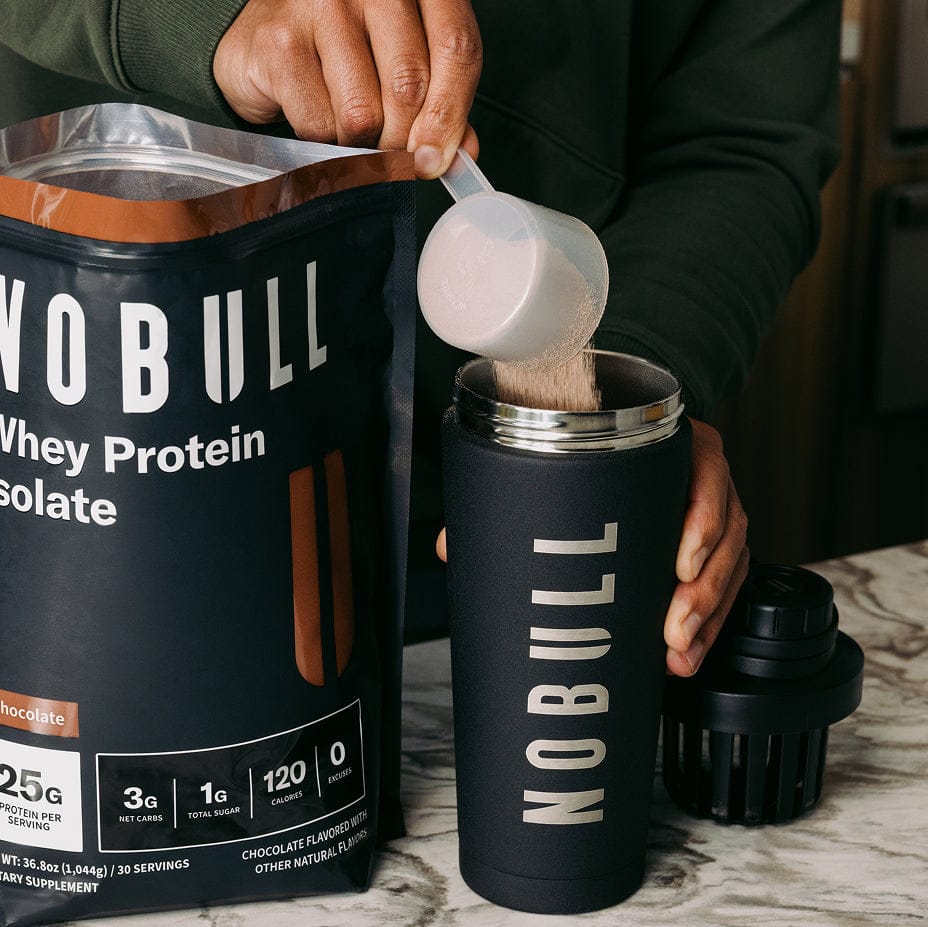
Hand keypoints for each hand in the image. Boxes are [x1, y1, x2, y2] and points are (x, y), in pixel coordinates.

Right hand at [213, 0, 481, 176]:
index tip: (437, 159)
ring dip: (360, 145)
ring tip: (350, 133)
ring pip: (363, 114)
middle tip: (391, 156)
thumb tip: (459, 153)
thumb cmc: (343, 49)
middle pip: (410, 87)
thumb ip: (440, 102)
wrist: (264, 36)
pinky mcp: (281, 42)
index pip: (456, 48)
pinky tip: (318, 121)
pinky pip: (320, 125)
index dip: (451, 114)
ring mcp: (322, 5)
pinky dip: (324, 143)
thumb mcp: (402, 64)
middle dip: (403, 141)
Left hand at [435, 419, 748, 675]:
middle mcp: (696, 474)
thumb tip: (452, 544)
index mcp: (670, 443)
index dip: (702, 522)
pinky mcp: (706, 543)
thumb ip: (505, 494)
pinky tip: (688, 652)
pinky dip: (712, 621)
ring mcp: (707, 509)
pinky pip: (724, 581)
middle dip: (704, 589)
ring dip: (710, 613)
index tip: (681, 565)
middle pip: (724, 531)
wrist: (605, 428)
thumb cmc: (583, 443)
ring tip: (680, 653)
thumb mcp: (553, 461)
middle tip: (673, 631)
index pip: (705, 473)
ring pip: (730, 562)